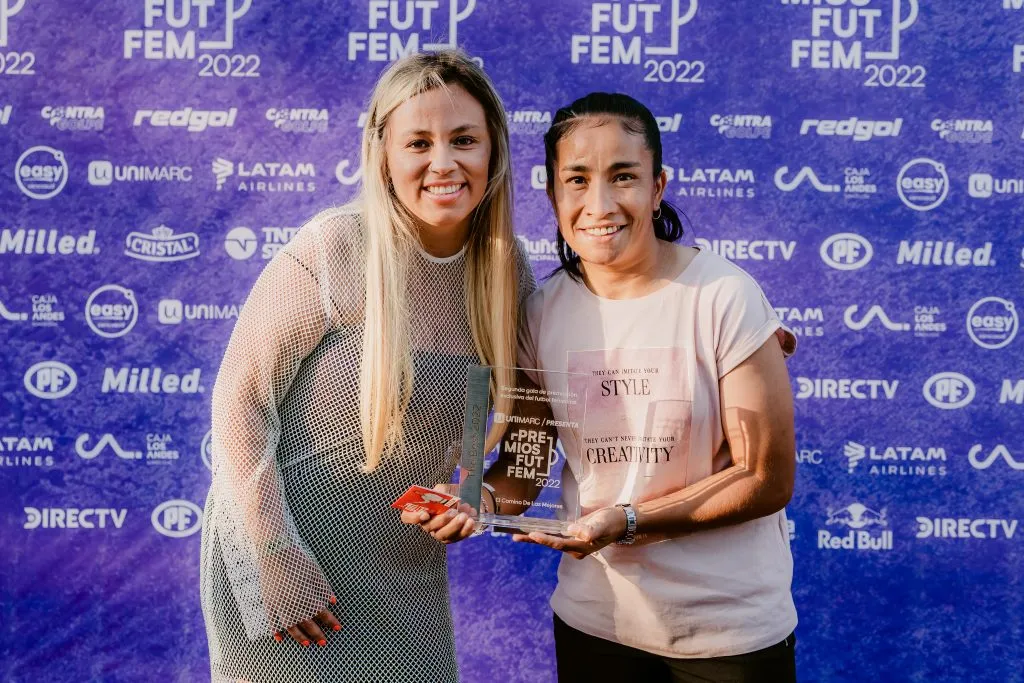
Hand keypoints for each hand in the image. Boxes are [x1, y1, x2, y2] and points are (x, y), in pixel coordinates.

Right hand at [258, 545, 342, 646]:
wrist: (275, 552)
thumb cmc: (298, 560)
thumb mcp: (315, 572)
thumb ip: (324, 588)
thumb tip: (334, 602)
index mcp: (307, 595)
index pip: (322, 613)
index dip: (331, 621)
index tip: (338, 628)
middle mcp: (293, 603)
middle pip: (307, 624)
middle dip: (317, 634)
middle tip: (324, 643)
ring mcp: (279, 604)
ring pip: (290, 627)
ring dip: (299, 637)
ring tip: (307, 644)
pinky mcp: (268, 602)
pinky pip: (272, 620)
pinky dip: (276, 631)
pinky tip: (281, 640)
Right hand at [399, 484, 478, 543]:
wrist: (466, 501)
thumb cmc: (451, 495)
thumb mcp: (445, 489)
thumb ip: (441, 490)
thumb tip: (441, 494)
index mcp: (421, 510)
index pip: (407, 517)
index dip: (413, 517)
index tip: (425, 514)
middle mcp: (428, 524)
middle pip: (428, 527)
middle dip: (441, 520)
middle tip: (453, 512)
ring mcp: (439, 533)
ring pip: (443, 535)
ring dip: (454, 526)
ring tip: (464, 516)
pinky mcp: (453, 538)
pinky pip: (457, 537)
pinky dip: (465, 530)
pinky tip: (471, 521)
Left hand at [511, 506, 626, 558]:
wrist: (618, 521)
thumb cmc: (611, 523)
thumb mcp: (602, 526)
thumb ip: (590, 530)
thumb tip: (576, 532)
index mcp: (580, 547)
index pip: (559, 544)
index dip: (545, 539)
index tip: (532, 534)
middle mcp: (574, 547)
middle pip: (550, 544)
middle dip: (533, 540)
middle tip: (514, 536)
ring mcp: (572, 542)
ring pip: (550, 540)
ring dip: (534, 537)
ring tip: (517, 534)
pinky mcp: (571, 535)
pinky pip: (554, 535)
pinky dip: (543, 532)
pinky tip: (533, 529)